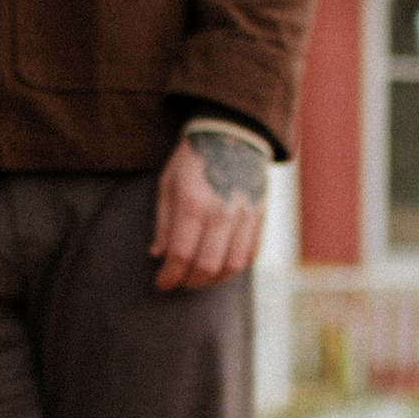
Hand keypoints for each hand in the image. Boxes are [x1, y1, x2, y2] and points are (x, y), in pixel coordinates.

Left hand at [149, 121, 267, 292]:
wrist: (230, 134)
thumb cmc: (193, 160)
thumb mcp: (168, 185)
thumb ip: (163, 223)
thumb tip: (158, 255)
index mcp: (194, 202)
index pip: (181, 254)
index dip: (169, 276)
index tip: (160, 283)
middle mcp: (222, 211)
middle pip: (207, 266)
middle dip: (188, 281)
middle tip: (177, 281)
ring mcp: (245, 215)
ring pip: (232, 266)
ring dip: (212, 280)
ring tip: (198, 277)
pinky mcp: (260, 215)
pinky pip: (250, 253)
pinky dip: (234, 267)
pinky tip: (219, 267)